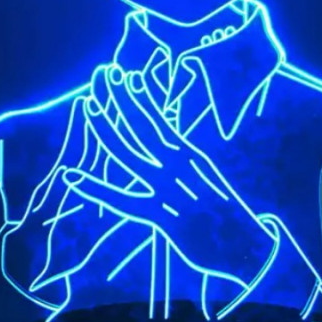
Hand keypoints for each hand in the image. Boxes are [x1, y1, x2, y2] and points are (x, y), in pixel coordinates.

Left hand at [44, 64, 278, 302]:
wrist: (249, 249)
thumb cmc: (224, 215)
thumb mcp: (204, 180)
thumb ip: (184, 163)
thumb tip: (169, 148)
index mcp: (191, 156)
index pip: (161, 120)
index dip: (141, 97)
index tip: (126, 75)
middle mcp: (180, 167)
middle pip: (144, 126)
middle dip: (121, 98)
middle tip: (103, 73)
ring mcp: (171, 190)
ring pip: (131, 154)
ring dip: (107, 128)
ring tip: (88, 104)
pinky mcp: (163, 217)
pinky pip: (123, 200)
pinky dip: (95, 189)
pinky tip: (72, 176)